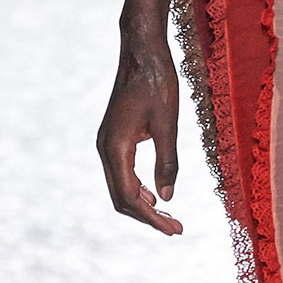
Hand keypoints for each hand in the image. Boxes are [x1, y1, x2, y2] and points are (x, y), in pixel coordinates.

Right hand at [97, 35, 183, 234]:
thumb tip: (168, 198)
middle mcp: (105, 148)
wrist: (141, 53)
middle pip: (120, 198)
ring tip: (169, 217)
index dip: (153, 219)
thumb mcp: (169, 124)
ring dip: (141, 205)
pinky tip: (155, 195)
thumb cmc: (157, 84)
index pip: (130, 197)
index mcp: (116, 147)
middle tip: (176, 229)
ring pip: (119, 187)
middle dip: (147, 217)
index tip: (176, 230)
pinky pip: (121, 173)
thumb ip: (167, 162)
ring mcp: (107, 143)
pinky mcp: (113, 138)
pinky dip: (137, 189)